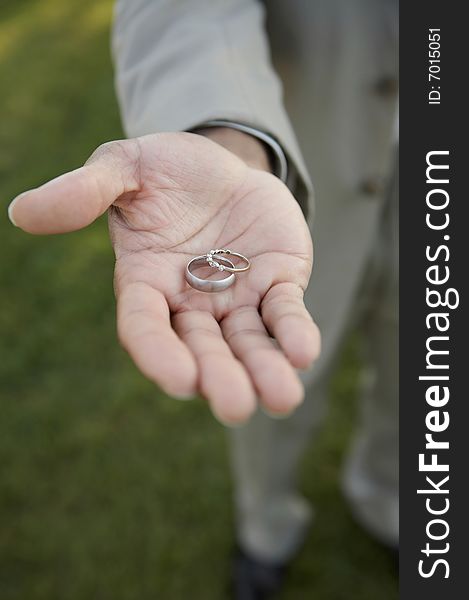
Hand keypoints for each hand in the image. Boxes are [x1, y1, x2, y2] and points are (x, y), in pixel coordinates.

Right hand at [8, 132, 319, 423]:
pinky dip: (294, 332)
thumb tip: (22, 212)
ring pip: (248, 343)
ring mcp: (236, 296)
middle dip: (219, 377)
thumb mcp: (124, 167)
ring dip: (264, 370)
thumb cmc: (166, 171)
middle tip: (235, 406)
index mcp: (146, 281)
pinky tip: (305, 353)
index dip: (159, 354)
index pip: (145, 327)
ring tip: (282, 399)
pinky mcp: (276, 282)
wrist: (222, 166)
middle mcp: (191, 301)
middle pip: (202, 347)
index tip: (180, 381)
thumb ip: (85, 191)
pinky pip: (285, 312)